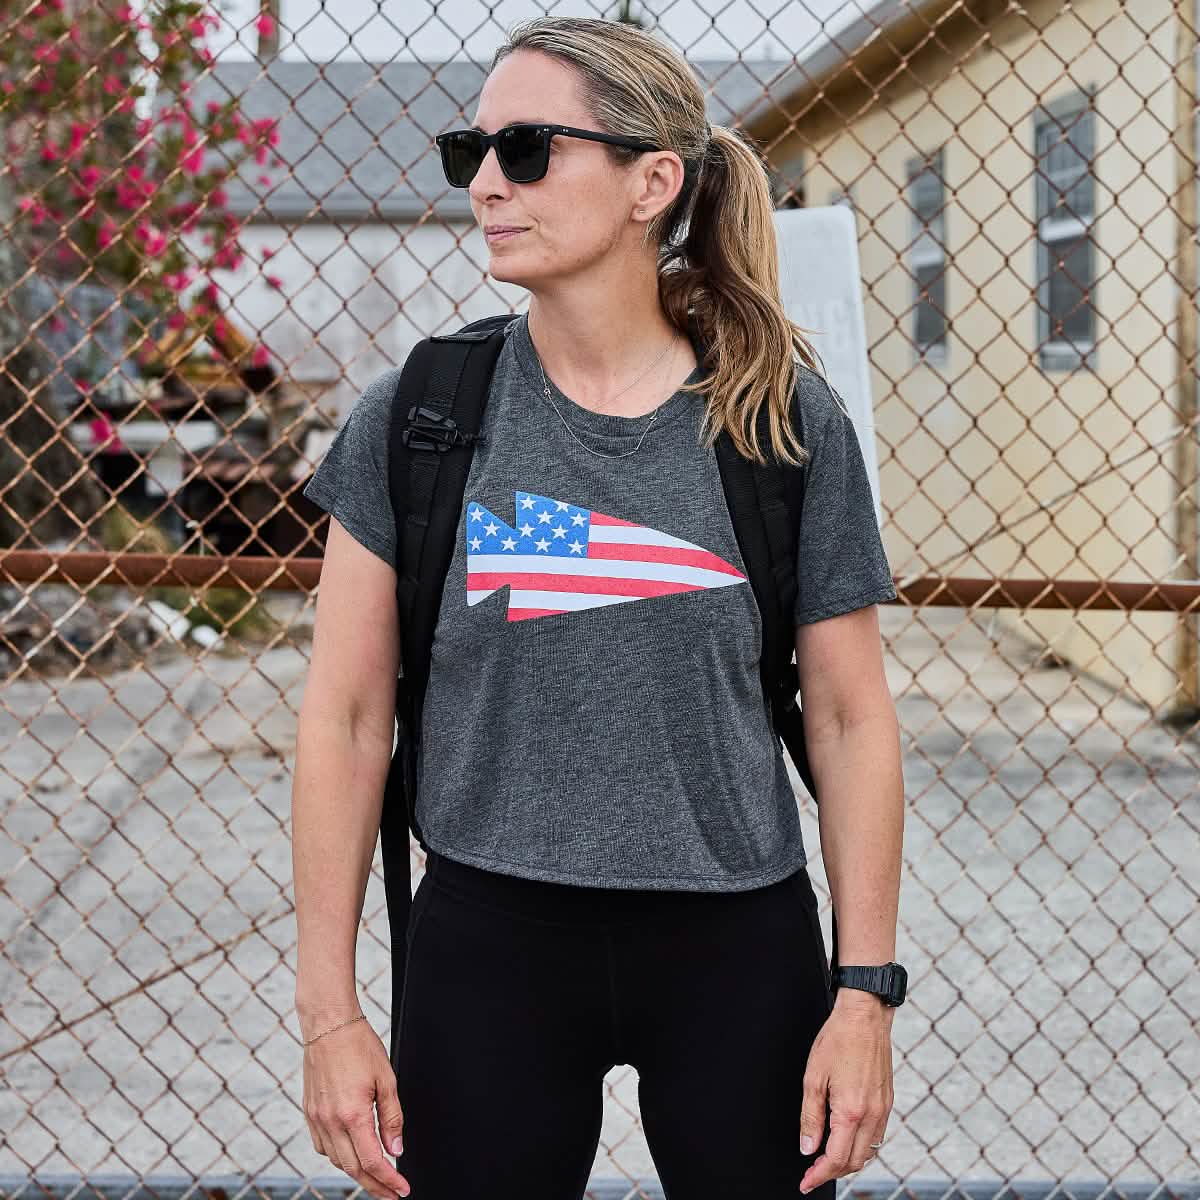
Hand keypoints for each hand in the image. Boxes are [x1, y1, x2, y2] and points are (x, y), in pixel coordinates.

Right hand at [301, 1011, 411, 1199]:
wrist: (329, 1025)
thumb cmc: (359, 1046)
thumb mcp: (387, 1079)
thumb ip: (392, 1117)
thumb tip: (396, 1149)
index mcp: (353, 1114)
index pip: (372, 1161)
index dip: (389, 1180)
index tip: (402, 1189)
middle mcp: (330, 1121)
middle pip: (353, 1169)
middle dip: (374, 1186)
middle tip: (391, 1193)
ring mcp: (317, 1119)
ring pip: (336, 1161)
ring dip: (356, 1173)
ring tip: (376, 1176)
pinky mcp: (309, 1113)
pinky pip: (323, 1147)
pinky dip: (339, 1156)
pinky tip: (351, 1153)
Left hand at [798, 990, 893, 1192]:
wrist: (864, 1018)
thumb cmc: (837, 1040)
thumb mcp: (813, 1077)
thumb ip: (810, 1117)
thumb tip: (808, 1148)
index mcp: (851, 1111)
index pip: (836, 1159)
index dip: (819, 1175)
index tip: (806, 1182)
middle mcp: (872, 1115)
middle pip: (854, 1162)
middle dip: (832, 1172)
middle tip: (812, 1172)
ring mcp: (883, 1109)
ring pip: (868, 1152)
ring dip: (848, 1161)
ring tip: (827, 1159)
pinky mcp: (888, 1102)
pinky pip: (877, 1136)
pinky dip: (861, 1146)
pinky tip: (847, 1140)